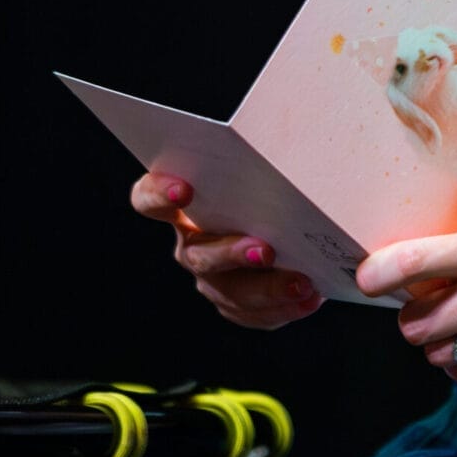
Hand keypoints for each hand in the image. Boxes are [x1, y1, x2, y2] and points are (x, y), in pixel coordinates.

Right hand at [130, 172, 322, 328]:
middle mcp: (189, 243)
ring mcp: (209, 278)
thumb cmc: (271, 177)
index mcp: (182, 200)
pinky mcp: (233, 302)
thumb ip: (263, 157)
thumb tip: (294, 143)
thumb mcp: (265, 162)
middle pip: (197, 255)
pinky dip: (282, 307)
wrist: (291, 215)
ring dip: (265, 289)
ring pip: (228, 291)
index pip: (147, 198)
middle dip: (231, 253)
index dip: (157, 194)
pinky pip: (253, 313)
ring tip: (301, 282)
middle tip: (265, 250)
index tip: (185, 189)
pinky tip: (310, 297)